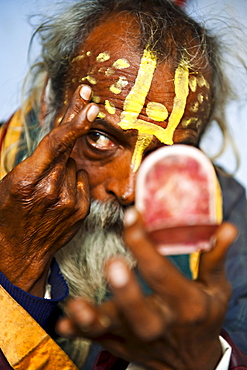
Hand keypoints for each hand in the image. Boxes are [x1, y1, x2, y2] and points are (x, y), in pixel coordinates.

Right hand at [0, 85, 98, 295]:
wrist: (19, 252)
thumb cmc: (9, 212)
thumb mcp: (10, 182)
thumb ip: (36, 161)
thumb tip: (64, 138)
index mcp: (26, 180)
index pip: (55, 144)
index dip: (73, 122)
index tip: (89, 104)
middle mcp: (51, 189)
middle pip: (69, 148)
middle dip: (77, 125)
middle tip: (88, 102)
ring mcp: (69, 202)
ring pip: (74, 165)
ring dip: (65, 167)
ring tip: (48, 186)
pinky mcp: (81, 210)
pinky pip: (82, 181)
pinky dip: (73, 181)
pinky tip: (59, 195)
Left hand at [57, 210, 236, 369]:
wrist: (194, 364)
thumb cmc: (203, 318)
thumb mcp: (215, 290)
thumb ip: (215, 258)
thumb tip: (227, 227)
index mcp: (185, 304)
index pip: (164, 274)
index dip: (147, 245)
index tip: (132, 216)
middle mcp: (161, 323)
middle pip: (142, 312)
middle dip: (127, 291)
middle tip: (114, 264)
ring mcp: (138, 338)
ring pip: (114, 330)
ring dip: (94, 318)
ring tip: (76, 303)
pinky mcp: (122, 345)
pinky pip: (98, 340)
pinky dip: (80, 332)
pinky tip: (64, 322)